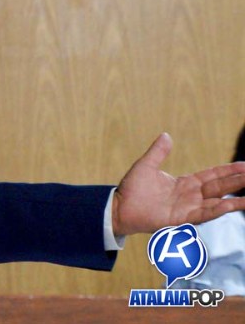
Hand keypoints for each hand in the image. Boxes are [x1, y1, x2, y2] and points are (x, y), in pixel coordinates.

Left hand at [111, 132, 244, 236]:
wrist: (120, 207)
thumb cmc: (132, 189)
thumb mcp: (146, 165)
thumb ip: (158, 152)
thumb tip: (167, 135)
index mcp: (186, 183)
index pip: (213, 175)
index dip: (228, 171)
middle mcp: (191, 196)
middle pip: (220, 187)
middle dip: (238, 182)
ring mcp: (188, 207)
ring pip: (217, 202)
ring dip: (235, 200)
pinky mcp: (182, 218)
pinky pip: (203, 213)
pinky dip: (217, 209)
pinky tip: (230, 205)